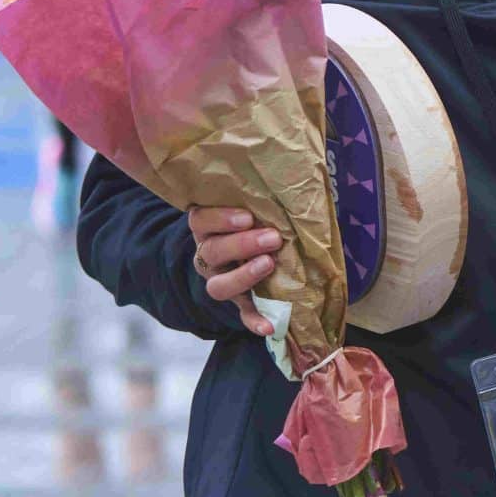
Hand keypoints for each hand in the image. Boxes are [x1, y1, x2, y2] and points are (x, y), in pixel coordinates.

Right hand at [188, 206, 282, 338]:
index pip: (200, 220)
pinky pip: (242, 314)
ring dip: (243, 277)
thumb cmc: (259, 218)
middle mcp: (209, 255)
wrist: (257, 248)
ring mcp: (221, 280)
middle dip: (242, 245)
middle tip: (272, 238)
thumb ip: (262, 196)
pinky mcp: (239, 302)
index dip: (220, 219)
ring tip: (269, 265)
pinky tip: (269, 327)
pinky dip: (254, 321)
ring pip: (218, 286)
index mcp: (209, 228)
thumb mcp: (255, 204)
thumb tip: (295, 170)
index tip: (247, 216)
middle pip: (212, 252)